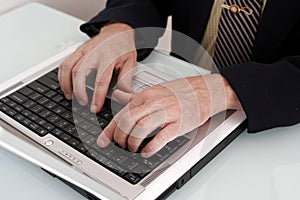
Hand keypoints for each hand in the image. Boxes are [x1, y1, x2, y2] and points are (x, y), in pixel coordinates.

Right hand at [58, 23, 136, 111]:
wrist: (117, 30)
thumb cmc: (123, 47)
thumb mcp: (131, 62)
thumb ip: (126, 79)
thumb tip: (124, 94)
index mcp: (108, 57)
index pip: (101, 80)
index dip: (97, 96)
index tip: (95, 108)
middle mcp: (94, 53)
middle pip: (79, 73)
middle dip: (78, 91)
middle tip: (83, 103)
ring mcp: (84, 51)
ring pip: (68, 67)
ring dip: (67, 84)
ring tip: (70, 97)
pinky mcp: (77, 51)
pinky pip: (65, 63)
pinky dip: (62, 76)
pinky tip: (65, 85)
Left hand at [97, 74, 241, 156]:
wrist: (204, 91)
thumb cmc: (181, 92)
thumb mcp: (155, 89)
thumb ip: (135, 95)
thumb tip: (118, 95)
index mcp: (147, 96)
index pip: (122, 113)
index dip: (110, 129)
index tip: (103, 140)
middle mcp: (154, 103)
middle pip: (128, 120)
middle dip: (119, 136)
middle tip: (118, 145)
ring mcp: (167, 112)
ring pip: (141, 127)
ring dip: (132, 142)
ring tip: (132, 148)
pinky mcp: (179, 123)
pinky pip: (162, 136)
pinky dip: (152, 146)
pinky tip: (146, 152)